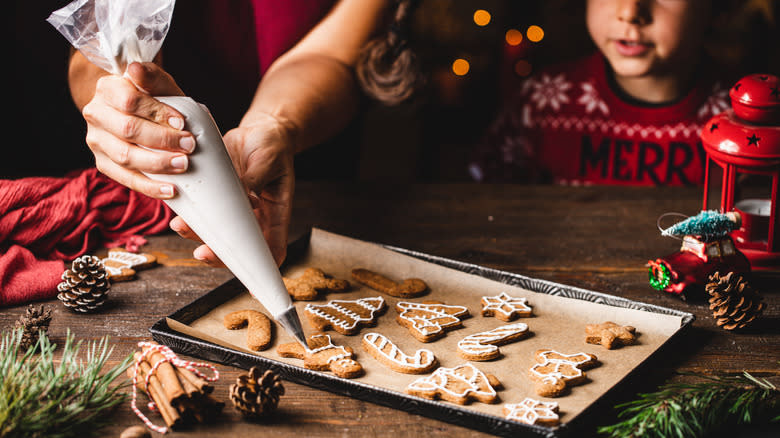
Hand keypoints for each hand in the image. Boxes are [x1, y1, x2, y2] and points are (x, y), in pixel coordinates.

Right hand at [82, 62, 194, 197]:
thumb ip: (153, 77)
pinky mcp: (103, 163)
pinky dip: (150, 186)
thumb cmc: (157, 100)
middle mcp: (96, 114)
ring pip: (125, 156)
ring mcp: (97, 141)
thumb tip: (135, 69)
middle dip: (162, 139)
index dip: (157, 113)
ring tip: (183, 165)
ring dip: (158, 163)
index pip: (129, 101)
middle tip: (190, 146)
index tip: (183, 123)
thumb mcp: (161, 85)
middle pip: (128, 130)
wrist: (147, 118)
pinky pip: (126, 179)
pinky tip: (170, 190)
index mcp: (107, 89)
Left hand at [170, 113, 296, 266]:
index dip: (261, 265)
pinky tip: (177, 210)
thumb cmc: (273, 146)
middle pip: (238, 247)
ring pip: (215, 232)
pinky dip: (190, 214)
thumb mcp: (268, 160)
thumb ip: (255, 178)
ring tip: (181, 226)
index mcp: (275, 213)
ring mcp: (233, 209)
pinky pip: (203, 211)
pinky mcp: (217, 196)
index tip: (244, 268)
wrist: (259, 131)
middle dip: (218, 253)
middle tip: (202, 252)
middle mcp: (253, 216)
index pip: (273, 248)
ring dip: (197, 234)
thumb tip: (242, 197)